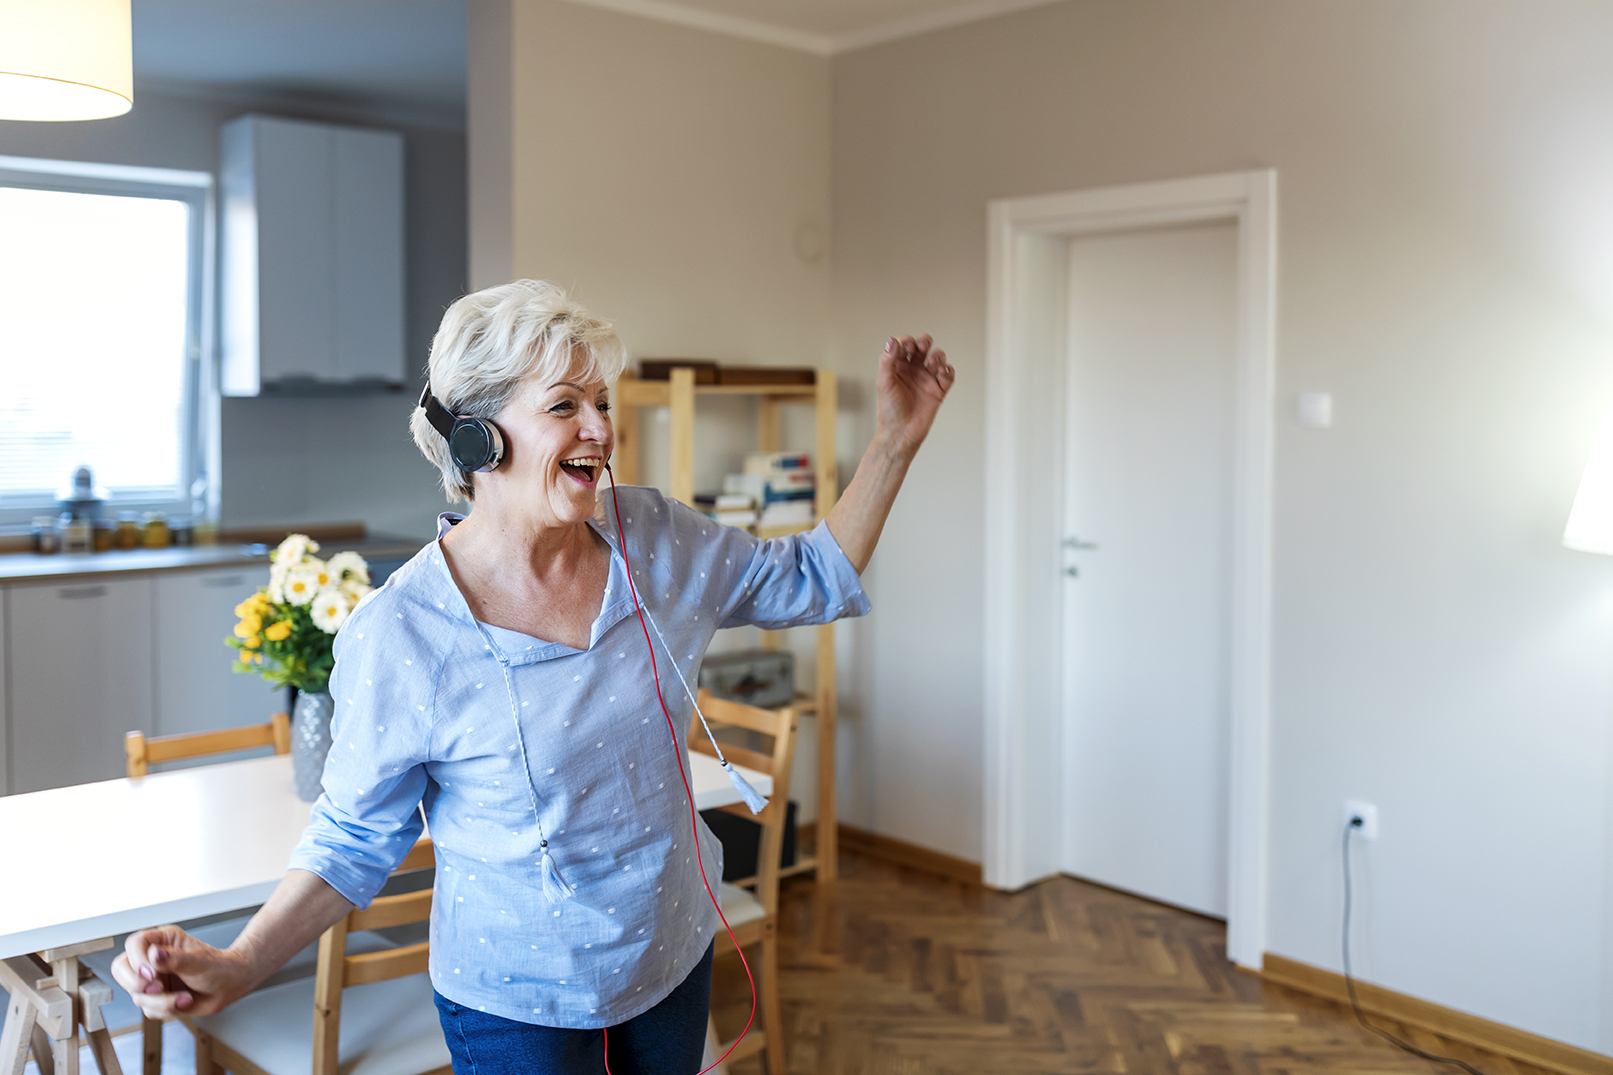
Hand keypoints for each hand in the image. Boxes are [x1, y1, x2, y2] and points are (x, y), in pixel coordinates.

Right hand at [110, 925, 253, 1018]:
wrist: (229, 987)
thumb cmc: (219, 967)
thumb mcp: (199, 961)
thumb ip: (175, 959)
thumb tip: (154, 954)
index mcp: (163, 941)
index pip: (134, 944)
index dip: (137, 960)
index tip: (153, 973)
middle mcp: (153, 959)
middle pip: (121, 968)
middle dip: (136, 983)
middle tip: (157, 988)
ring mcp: (153, 979)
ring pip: (136, 994)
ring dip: (160, 1001)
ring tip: (185, 998)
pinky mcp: (156, 998)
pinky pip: (147, 1009)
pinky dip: (165, 1010)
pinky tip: (184, 1002)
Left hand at [877, 335, 953, 455]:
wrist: (901, 434)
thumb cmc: (889, 411)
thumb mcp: (884, 384)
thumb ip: (887, 362)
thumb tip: (892, 342)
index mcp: (897, 366)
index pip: (903, 345)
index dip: (906, 341)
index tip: (907, 346)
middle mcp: (912, 370)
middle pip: (922, 347)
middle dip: (924, 341)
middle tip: (924, 344)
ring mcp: (926, 379)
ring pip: (937, 359)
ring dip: (938, 356)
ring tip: (933, 363)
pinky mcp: (938, 390)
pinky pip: (947, 375)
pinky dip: (947, 371)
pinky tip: (942, 373)